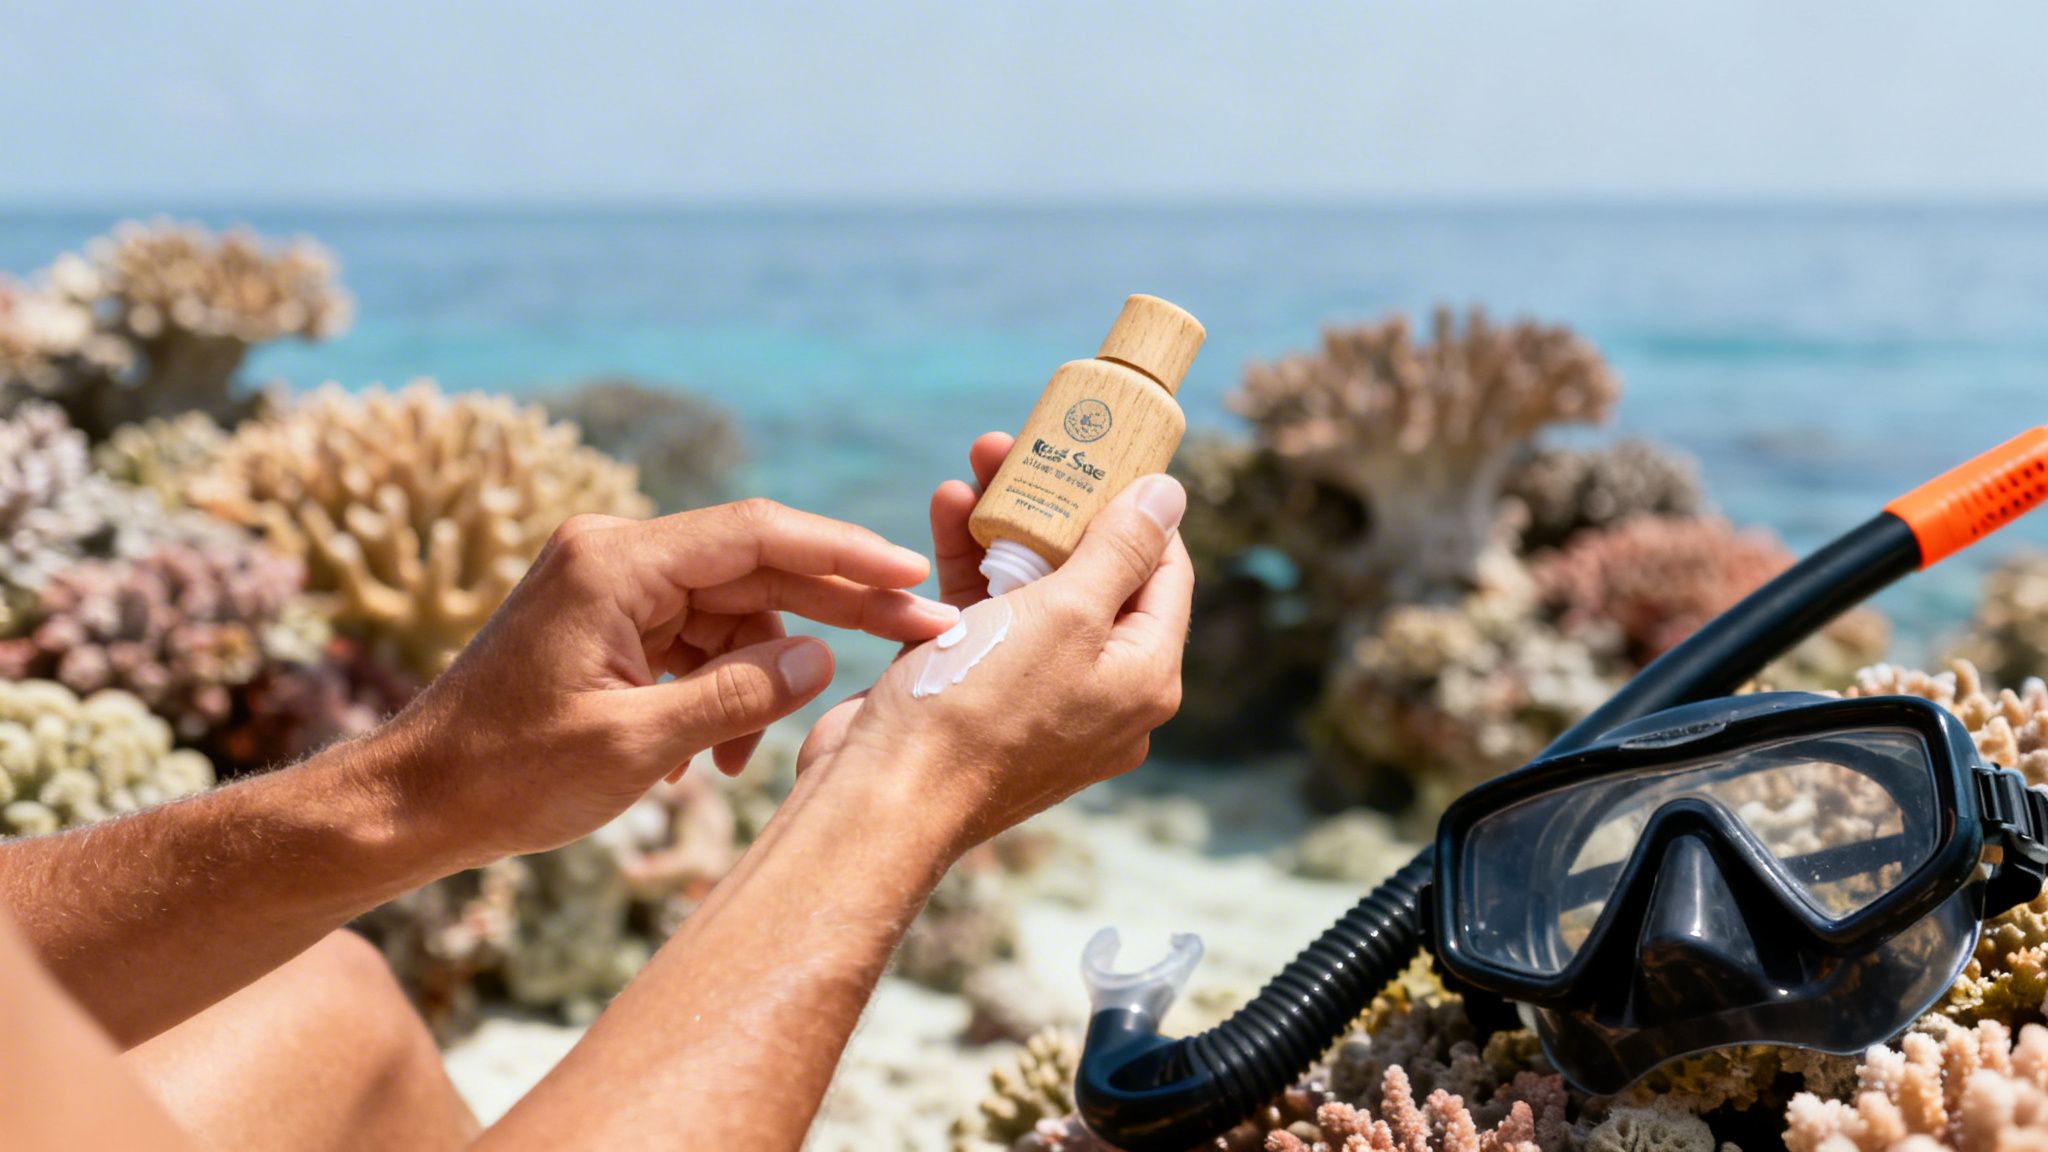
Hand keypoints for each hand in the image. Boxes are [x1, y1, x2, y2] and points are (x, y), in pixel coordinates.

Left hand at [384, 500, 960, 863]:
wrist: (414, 801)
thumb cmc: (508, 775)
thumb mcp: (635, 744)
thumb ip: (736, 696)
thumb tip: (819, 661)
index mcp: (615, 563)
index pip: (757, 535)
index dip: (844, 553)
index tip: (912, 575)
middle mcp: (615, 556)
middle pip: (755, 568)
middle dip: (834, 608)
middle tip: (920, 633)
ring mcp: (611, 589)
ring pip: (730, 613)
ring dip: (760, 678)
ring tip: (754, 757)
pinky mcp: (608, 625)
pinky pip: (694, 642)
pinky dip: (719, 691)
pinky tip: (716, 757)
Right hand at [807, 456, 1193, 858]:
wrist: (882, 798)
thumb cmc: (981, 710)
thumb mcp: (1066, 615)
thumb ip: (1120, 550)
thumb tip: (1171, 496)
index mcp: (1142, 678)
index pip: (1164, 572)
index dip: (1139, 506)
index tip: (1109, 451)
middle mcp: (1098, 688)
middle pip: (1094, 573)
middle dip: (1060, 502)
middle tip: (1030, 445)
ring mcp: (1034, 691)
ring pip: (1033, 587)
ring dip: (1006, 521)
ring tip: (980, 458)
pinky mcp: (977, 690)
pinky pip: (986, 613)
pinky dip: (968, 563)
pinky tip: (946, 504)